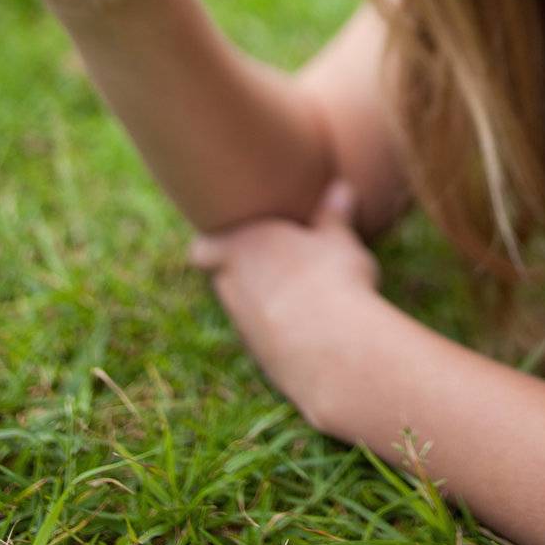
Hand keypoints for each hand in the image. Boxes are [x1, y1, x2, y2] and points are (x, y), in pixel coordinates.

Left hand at [187, 178, 382, 431]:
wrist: (332, 348)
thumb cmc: (332, 279)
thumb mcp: (338, 239)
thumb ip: (334, 214)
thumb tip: (341, 187)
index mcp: (240, 247)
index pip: (202, 248)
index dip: (212, 245)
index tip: (231, 238)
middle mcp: (231, 286)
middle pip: (222, 278)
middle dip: (241, 272)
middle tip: (272, 262)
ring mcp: (243, 325)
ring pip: (242, 308)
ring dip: (261, 302)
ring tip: (298, 294)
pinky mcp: (260, 356)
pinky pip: (263, 336)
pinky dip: (278, 329)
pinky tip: (309, 325)